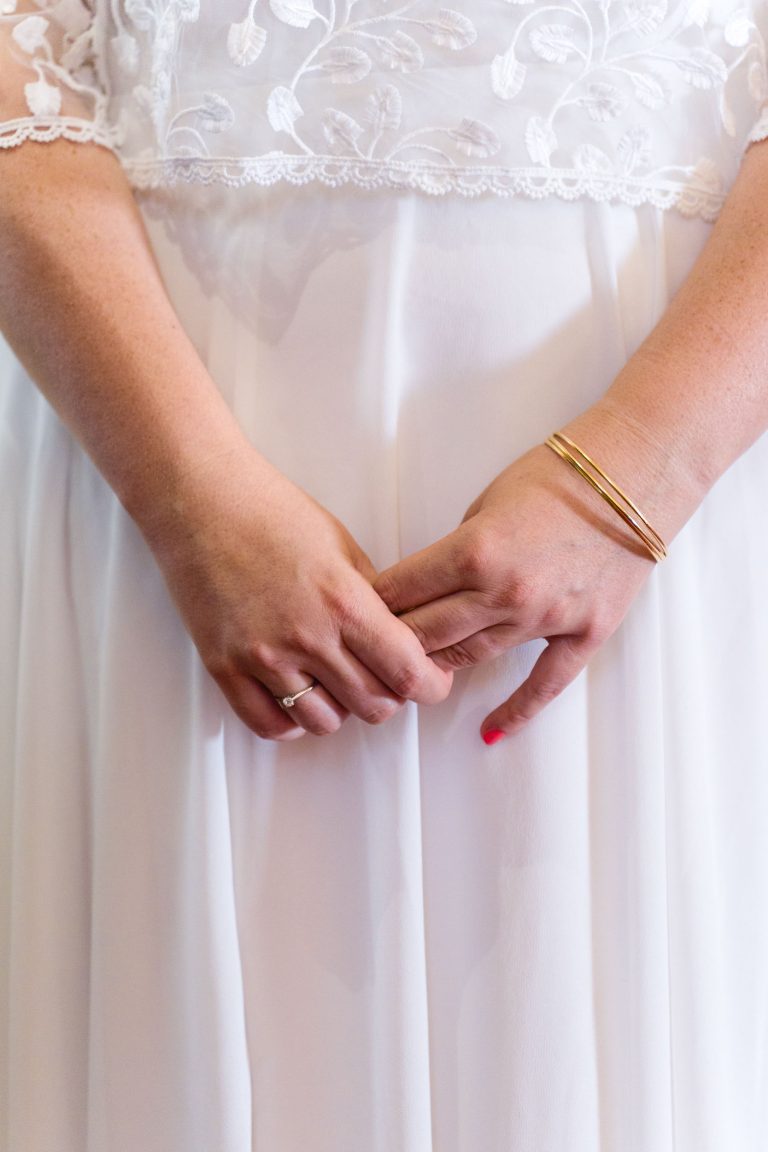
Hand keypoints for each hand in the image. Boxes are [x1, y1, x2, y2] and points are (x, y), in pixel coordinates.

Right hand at [143, 441, 452, 740]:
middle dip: (389, 696)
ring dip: (340, 708)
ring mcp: (262, 657)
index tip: (431, 680)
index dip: (430, 685)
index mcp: (345, 602)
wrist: (201, 502)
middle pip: (374, 706)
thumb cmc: (273, 514)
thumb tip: (402, 642)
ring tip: (334, 680)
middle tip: (383, 677)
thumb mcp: (344, 549)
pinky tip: (297, 694)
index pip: (408, 673)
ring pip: (325, 722)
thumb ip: (375, 601)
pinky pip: (270, 725)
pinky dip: (292, 720)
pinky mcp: (224, 667)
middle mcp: (306, 637)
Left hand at [374, 407, 696, 741]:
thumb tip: (429, 584)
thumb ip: (457, 549)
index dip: (374, 603)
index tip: (357, 612)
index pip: (403, 591)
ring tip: (412, 676)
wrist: (633, 475)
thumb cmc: (558, 477)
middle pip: (427, 633)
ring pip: (471, 657)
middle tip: (373, 649)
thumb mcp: (487, 502)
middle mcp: (505, 592)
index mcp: (474, 551)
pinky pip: (544, 683)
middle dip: (393, 640)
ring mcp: (545, 618)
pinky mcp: (583, 632)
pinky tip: (490, 732)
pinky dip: (516, 711)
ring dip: (438, 666)